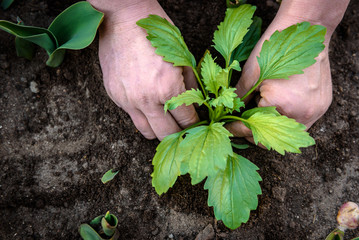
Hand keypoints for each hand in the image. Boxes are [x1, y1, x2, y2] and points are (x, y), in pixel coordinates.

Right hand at [90, 0, 198, 139]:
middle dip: (179, 134)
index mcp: (168, 88)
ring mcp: (128, 100)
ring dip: (159, 130)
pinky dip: (143, 116)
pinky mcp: (114, 96)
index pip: (187, 121)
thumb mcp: (182, 55)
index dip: (195, 124)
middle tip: (183, 127)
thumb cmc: (155, 32)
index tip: (196, 123)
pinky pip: (132, 117)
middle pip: (166, 134)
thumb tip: (195, 103)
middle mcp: (146, 100)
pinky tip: (148, 104)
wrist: (123, 18)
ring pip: (146, 132)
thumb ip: (190, 84)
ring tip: (165, 121)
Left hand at [227, 13, 333, 141]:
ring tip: (258, 121)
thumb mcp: (250, 72)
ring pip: (288, 134)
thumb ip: (239, 96)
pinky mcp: (322, 107)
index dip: (238, 129)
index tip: (229, 129)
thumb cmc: (275, 48)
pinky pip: (303, 125)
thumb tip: (229, 112)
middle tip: (242, 126)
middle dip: (254, 133)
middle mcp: (302, 113)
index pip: (253, 128)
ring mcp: (315, 111)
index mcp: (281, 104)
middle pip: (273, 137)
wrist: (307, 30)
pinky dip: (287, 122)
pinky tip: (276, 114)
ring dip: (272, 129)